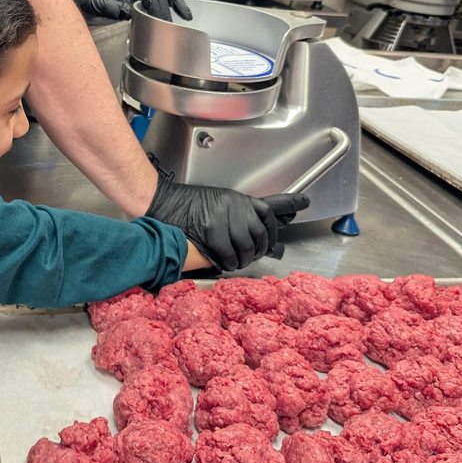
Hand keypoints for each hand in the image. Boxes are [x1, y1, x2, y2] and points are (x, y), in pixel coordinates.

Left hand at [66, 0, 192, 21]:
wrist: (81, 2)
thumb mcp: (100, 4)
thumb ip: (115, 8)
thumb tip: (131, 12)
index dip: (156, 4)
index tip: (160, 17)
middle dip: (166, 8)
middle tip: (171, 24)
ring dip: (174, 3)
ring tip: (185, 15)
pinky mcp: (138, 1)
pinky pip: (157, 1)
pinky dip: (169, 6)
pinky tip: (178, 15)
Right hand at [147, 177, 309, 271]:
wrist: (159, 201)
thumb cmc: (183, 203)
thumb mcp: (216, 200)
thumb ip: (237, 213)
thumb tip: (258, 231)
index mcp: (237, 199)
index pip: (269, 208)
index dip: (285, 212)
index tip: (302, 205)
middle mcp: (234, 206)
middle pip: (260, 234)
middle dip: (260, 249)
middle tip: (255, 256)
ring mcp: (223, 218)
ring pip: (247, 248)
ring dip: (243, 260)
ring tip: (236, 262)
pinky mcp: (211, 232)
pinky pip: (228, 255)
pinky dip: (228, 264)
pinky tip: (225, 264)